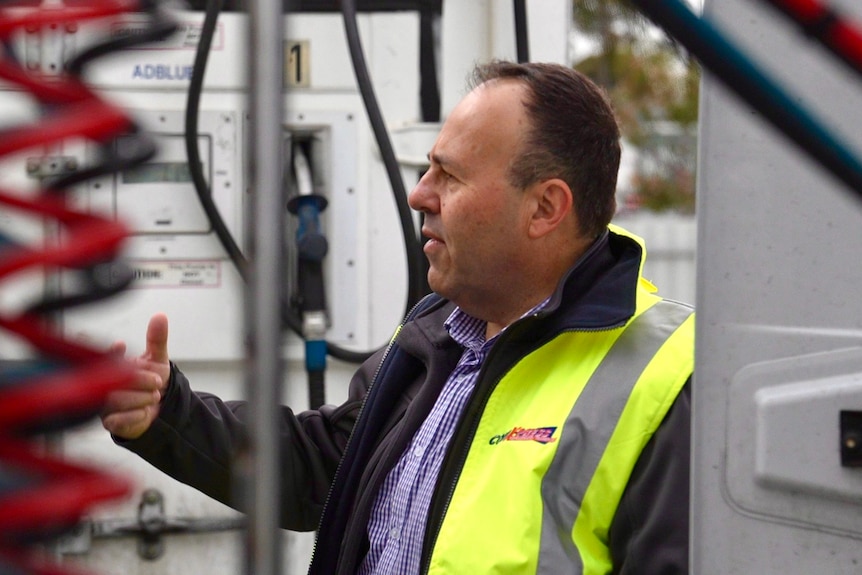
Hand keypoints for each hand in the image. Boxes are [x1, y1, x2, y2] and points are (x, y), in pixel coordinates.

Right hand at [101, 313, 170, 439]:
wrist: (159, 409)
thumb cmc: (152, 381)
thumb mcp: (157, 359)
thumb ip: (157, 339)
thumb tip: (160, 316)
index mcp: (112, 365)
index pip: (102, 356)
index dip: (108, 351)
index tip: (120, 345)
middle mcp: (103, 384)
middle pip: (113, 380)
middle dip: (138, 379)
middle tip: (156, 380)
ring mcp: (104, 403)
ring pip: (115, 400)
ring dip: (139, 398)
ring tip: (154, 396)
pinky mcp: (109, 422)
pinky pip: (116, 419)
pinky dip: (134, 414)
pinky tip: (145, 411)